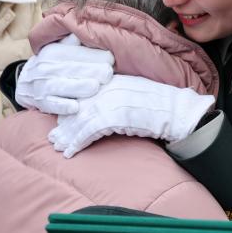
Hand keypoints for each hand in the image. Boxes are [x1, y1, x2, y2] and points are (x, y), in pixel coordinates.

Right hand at [16, 34, 114, 114]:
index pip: (75, 53)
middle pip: (72, 69)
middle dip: (91, 70)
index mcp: (53, 52)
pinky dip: (63, 106)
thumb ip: (73, 40)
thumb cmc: (53, 63)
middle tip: (108, 73)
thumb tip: (85, 25)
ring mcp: (43, 85)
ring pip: (62, 86)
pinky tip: (75, 107)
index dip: (94, 55)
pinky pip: (52, 105)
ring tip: (95, 87)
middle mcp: (46, 67)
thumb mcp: (59, 47)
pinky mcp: (42, 103)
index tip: (111, 58)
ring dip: (79, 87)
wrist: (27, 84)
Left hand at [49, 75, 214, 157]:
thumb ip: (116, 98)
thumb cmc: (160, 106)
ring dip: (68, 135)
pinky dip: (78, 141)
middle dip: (65, 123)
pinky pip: (89, 130)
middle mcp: (109, 88)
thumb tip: (100, 110)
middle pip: (79, 105)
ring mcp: (111, 100)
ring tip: (59, 147)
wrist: (177, 111)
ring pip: (80, 119)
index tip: (62, 121)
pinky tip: (71, 151)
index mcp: (113, 81)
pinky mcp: (115, 116)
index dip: (72, 109)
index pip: (84, 93)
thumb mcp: (134, 94)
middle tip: (54, 137)